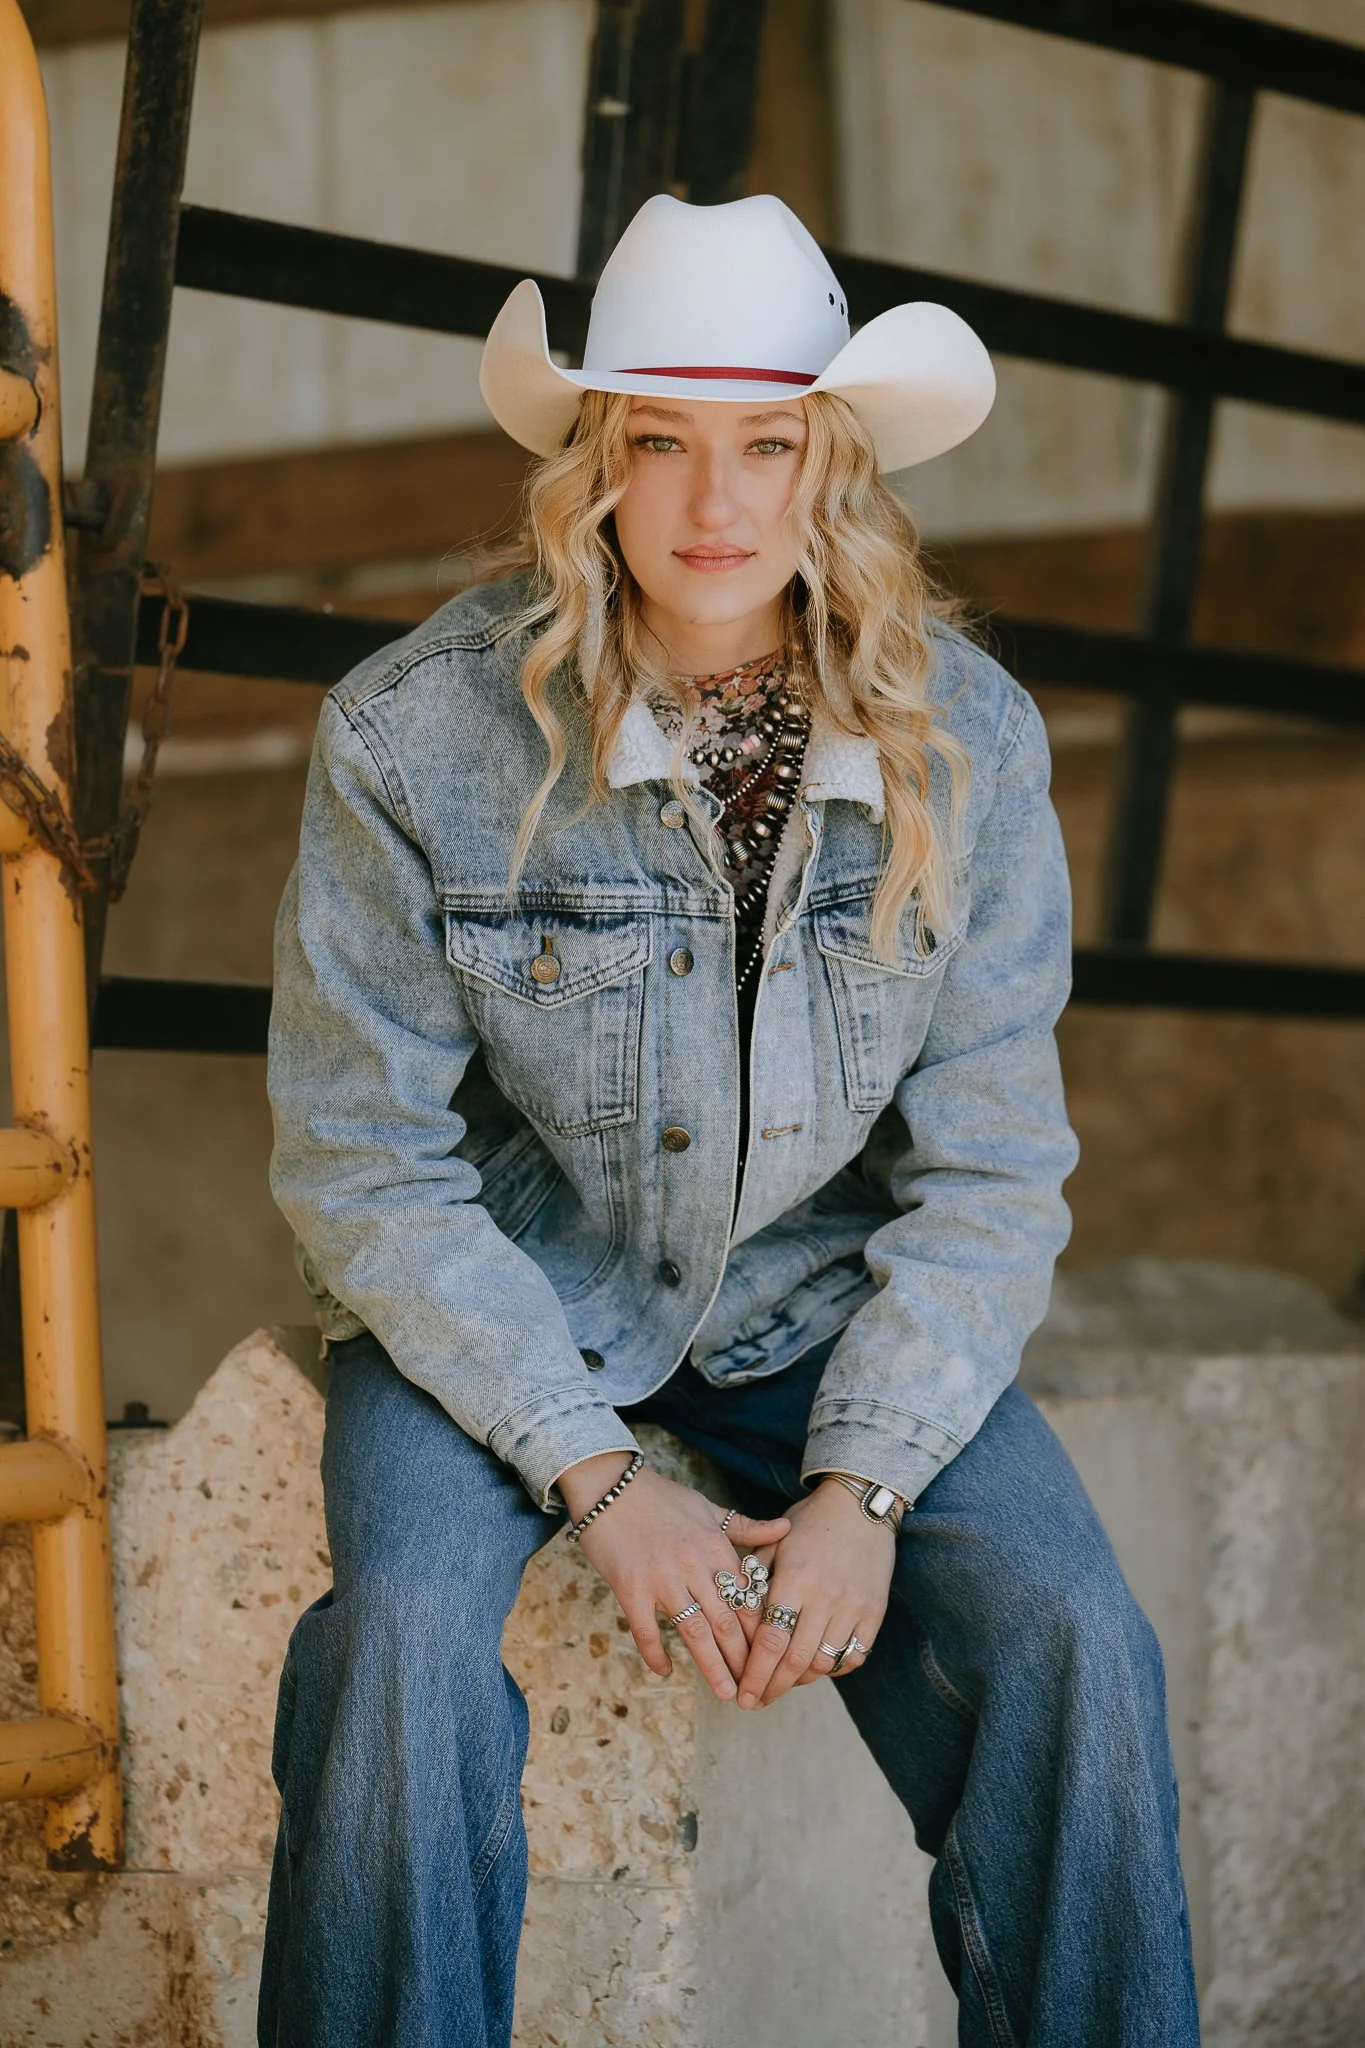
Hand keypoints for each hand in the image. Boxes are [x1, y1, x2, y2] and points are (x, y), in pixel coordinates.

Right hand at [560, 1453, 789, 1701]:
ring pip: (694, 1631)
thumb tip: (785, 1527)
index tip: (771, 1657)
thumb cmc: (661, 1497)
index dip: (761, 1631)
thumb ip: (745, 1527)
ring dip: (712, 1665)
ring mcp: (662, 1578)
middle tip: (754, 1689)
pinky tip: (665, 1671)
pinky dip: (656, 1654)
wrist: (610, 1485)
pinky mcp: (630, 1588)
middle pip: (726, 1621)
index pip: (747, 1598)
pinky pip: (646, 1630)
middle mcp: (694, 1565)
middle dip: (742, 1659)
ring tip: (725, 1692)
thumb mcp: (708, 1508)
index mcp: (716, 1547)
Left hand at [734, 1479, 895, 1709]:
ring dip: (799, 1681)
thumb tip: (732, 1613)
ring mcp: (853, 1607)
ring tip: (781, 1685)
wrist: (860, 1505)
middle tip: (755, 1702)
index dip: (754, 1674)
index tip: (741, 1694)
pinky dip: (833, 1669)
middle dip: (771, 1688)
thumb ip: (754, 1577)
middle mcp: (825, 1597)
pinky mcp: (874, 1612)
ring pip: (824, 1663)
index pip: (770, 1640)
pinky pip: (853, 1656)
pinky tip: (815, 1668)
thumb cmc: (811, 1522)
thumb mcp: (776, 1542)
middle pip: (795, 1660)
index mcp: (794, 1579)